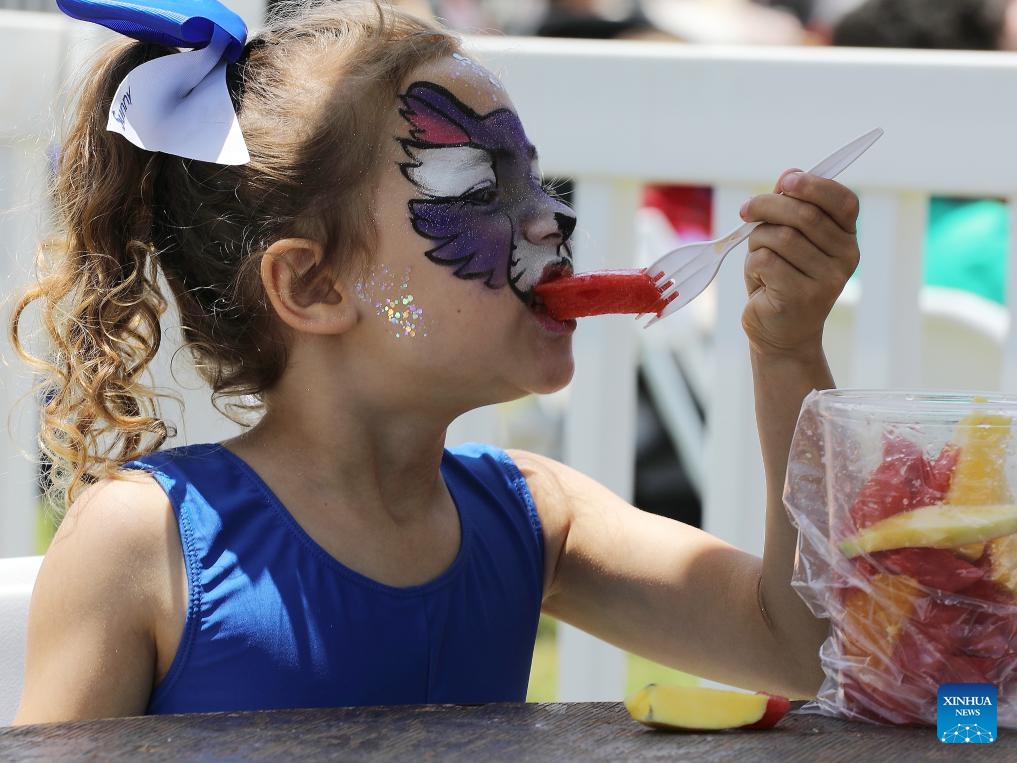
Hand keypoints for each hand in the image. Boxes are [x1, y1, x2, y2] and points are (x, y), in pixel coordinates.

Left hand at [738, 170, 859, 360]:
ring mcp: (827, 280)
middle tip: (745, 211)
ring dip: (757, 240)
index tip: (786, 181)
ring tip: (756, 255)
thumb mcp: (787, 240)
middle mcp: (845, 258)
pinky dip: (752, 264)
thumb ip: (790, 208)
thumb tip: (788, 174)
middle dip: (767, 205)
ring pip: (780, 237)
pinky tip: (758, 279)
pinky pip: (765, 261)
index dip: (815, 185)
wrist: (780, 334)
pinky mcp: (801, 297)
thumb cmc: (781, 280)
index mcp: (847, 239)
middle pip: (804, 215)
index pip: (843, 202)